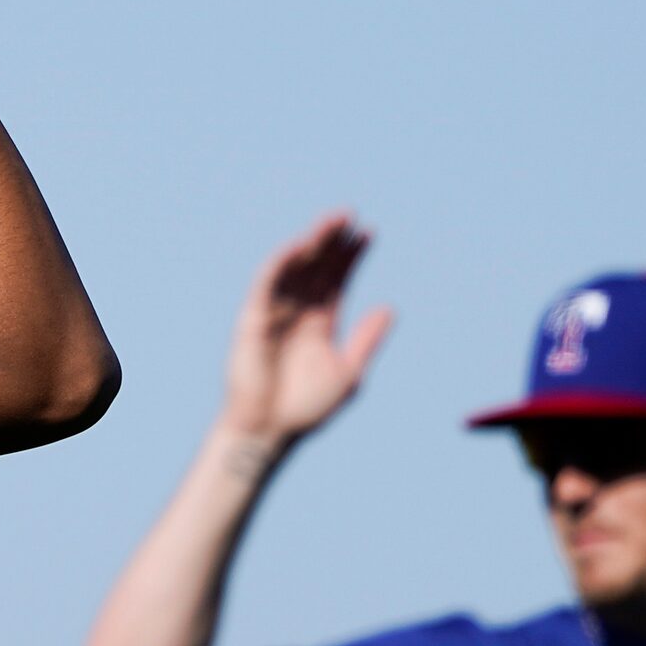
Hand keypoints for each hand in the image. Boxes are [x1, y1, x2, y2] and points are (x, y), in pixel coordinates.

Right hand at [219, 214, 394, 449]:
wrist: (270, 430)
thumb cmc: (307, 407)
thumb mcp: (348, 373)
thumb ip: (366, 340)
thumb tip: (390, 308)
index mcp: (323, 322)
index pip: (338, 279)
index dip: (352, 256)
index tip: (369, 233)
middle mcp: (300, 311)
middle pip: (318, 266)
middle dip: (333, 241)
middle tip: (350, 215)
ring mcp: (277, 311)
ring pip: (296, 268)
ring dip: (312, 242)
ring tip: (333, 221)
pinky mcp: (254, 317)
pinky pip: (267, 284)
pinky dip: (281, 263)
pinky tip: (299, 245)